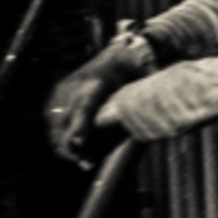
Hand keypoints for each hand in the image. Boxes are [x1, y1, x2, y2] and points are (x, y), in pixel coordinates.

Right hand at [46, 43, 145, 163]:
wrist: (117, 54)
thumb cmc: (135, 70)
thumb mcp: (146, 80)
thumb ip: (150, 97)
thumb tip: (167, 113)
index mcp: (97, 82)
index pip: (85, 107)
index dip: (80, 127)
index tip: (78, 144)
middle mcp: (74, 86)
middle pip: (64, 122)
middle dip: (70, 146)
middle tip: (85, 164)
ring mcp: (61, 91)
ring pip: (53, 126)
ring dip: (63, 146)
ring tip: (81, 160)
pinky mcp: (54, 97)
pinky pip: (51, 122)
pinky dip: (58, 137)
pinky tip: (73, 149)